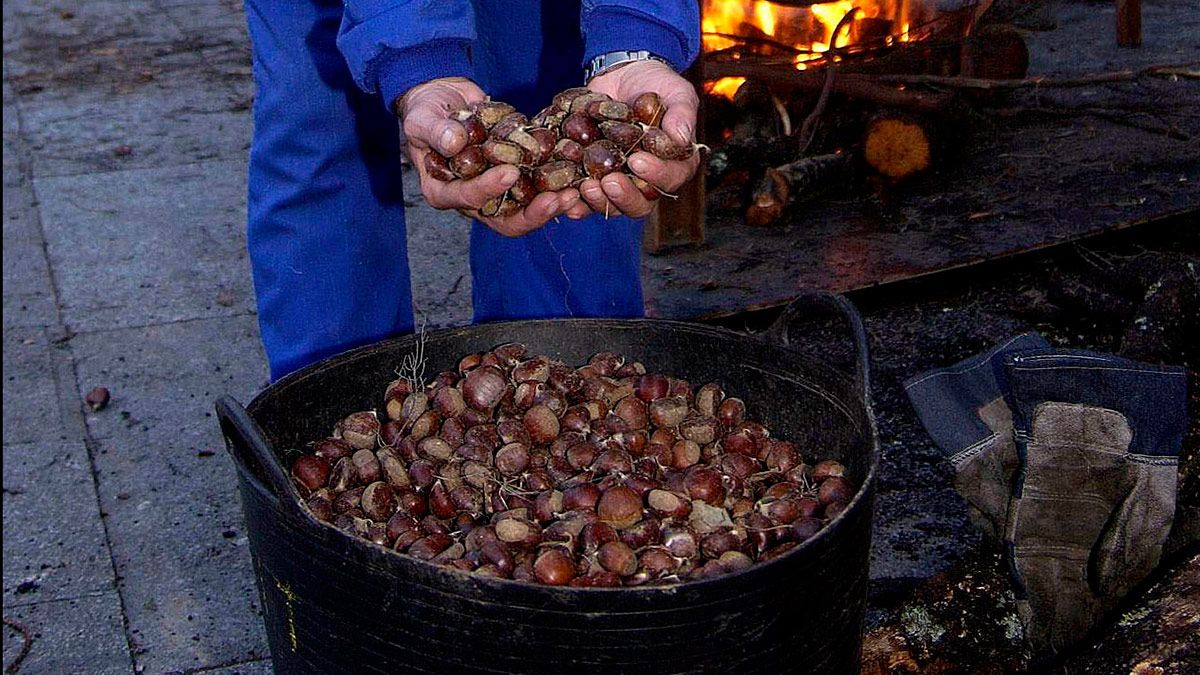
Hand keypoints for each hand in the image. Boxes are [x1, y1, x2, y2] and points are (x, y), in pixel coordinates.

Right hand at [402, 77, 580, 236]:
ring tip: (574, 193)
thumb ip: (435, 131)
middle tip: (557, 198)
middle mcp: (473, 200)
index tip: (509, 172)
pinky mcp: (517, 179)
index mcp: (444, 192)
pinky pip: (539, 190)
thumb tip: (454, 142)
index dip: (488, 189)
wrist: (445, 99)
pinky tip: (578, 178)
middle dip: (533, 214)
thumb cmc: (426, 110)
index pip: (468, 199)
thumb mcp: (421, 118)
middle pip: (504, 221)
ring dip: (551, 206)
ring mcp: (498, 192)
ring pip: (527, 211)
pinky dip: (557, 187)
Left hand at [571, 60, 700, 218]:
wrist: (622, 74)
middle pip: (640, 204)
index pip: (669, 178)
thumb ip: (682, 114)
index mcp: (673, 164)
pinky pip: (585, 200)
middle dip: (624, 196)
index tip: (638, 161)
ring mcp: (619, 182)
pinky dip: (576, 203)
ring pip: (612, 206)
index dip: (655, 175)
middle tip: (609, 181)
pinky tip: (567, 199)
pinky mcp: (593, 178)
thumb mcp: (676, 93)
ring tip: (587, 186)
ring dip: (599, 201)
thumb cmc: (655, 85)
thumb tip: (681, 137)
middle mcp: (647, 181)